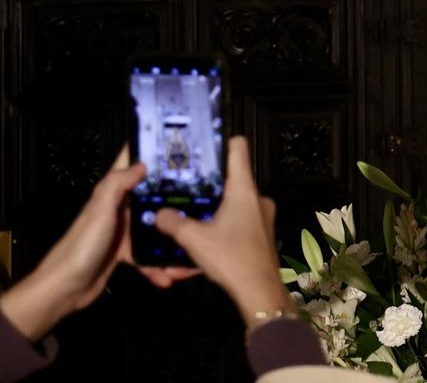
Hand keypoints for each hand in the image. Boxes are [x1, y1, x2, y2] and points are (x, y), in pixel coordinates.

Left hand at [0, 148, 196, 342]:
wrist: (64, 288)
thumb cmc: (82, 246)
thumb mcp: (100, 211)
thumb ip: (117, 184)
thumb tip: (144, 162)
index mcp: (113, 194)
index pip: (132, 166)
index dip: (152, 154)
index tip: (181, 146)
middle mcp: (120, 209)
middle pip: (151, 197)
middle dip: (175, 195)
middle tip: (206, 192)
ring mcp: (124, 232)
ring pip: (155, 227)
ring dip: (171, 237)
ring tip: (192, 244)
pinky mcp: (126, 254)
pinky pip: (149, 256)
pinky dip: (159, 266)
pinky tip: (170, 275)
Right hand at [156, 137, 292, 322]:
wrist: (258, 292)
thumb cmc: (230, 257)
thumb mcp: (194, 239)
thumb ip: (173, 223)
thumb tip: (158, 213)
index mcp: (244, 189)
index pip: (237, 150)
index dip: (221, 142)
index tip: (202, 144)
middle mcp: (257, 198)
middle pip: (231, 180)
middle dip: (207, 185)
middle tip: (182, 187)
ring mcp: (261, 218)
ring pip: (232, 206)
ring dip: (211, 212)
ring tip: (186, 217)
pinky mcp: (260, 236)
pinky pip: (236, 225)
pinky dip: (218, 230)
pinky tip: (200, 242)